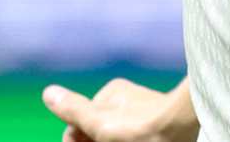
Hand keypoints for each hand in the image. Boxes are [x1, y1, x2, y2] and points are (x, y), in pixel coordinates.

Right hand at [42, 78, 197, 141]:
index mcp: (113, 92)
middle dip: (94, 141)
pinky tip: (135, 140)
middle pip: (99, 131)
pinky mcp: (159, 126)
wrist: (181, 130)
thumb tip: (48, 92)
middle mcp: (129, 99)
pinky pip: (134, 134)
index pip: (80, 124)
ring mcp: (145, 113)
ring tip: (123, 141)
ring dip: (110, 141)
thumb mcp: (99, 123)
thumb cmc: (140, 129)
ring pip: (115, 136)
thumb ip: (73, 109)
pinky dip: (127, 140)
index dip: (76, 141)